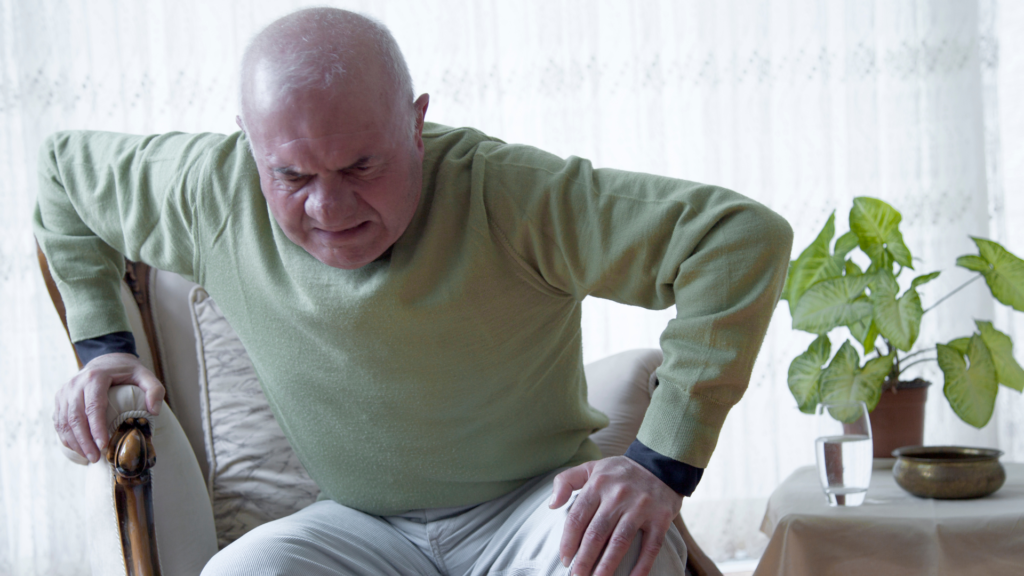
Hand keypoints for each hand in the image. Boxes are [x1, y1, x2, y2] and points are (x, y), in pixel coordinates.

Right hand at [53, 353, 163, 462]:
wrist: (106, 359)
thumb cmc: (127, 371)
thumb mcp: (145, 375)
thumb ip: (154, 390)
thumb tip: (154, 411)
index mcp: (96, 377)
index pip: (93, 407)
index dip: (97, 428)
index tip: (103, 446)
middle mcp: (76, 384)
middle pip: (75, 417)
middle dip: (85, 441)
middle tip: (96, 458)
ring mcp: (65, 391)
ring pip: (64, 421)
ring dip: (75, 442)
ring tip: (89, 458)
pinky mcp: (60, 399)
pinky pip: (59, 421)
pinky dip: (66, 437)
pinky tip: (78, 449)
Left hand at [549, 456, 681, 575]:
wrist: (661, 463)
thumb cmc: (620, 471)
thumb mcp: (591, 467)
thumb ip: (566, 481)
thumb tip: (551, 504)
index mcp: (598, 485)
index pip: (578, 517)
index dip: (569, 541)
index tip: (564, 559)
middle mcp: (618, 496)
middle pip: (596, 533)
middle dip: (584, 559)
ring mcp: (641, 508)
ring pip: (620, 542)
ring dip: (606, 566)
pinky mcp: (660, 518)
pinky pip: (650, 547)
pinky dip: (641, 566)